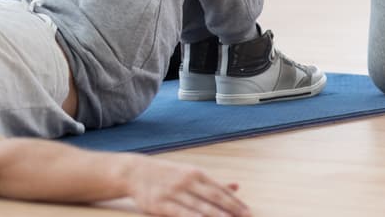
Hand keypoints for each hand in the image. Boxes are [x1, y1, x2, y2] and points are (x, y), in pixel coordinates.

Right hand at [126, 156, 250, 216]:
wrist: (135, 172)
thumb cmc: (167, 174)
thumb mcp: (190, 173)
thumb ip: (213, 182)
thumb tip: (237, 185)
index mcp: (196, 173)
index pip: (221, 189)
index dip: (236, 202)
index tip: (249, 213)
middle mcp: (187, 181)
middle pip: (214, 198)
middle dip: (232, 210)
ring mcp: (174, 192)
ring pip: (200, 208)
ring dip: (217, 216)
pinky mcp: (161, 204)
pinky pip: (181, 214)